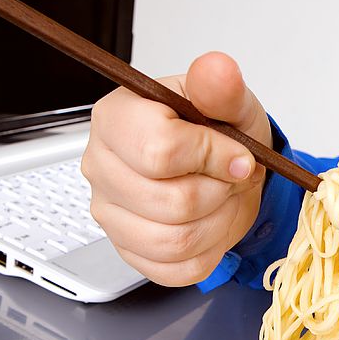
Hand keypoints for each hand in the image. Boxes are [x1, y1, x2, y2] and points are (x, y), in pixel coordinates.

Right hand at [81, 51, 270, 285]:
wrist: (225, 170)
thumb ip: (221, 87)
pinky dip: (209, 250)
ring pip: (175, 241)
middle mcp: (101, 168)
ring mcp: (110, 215)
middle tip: (230, 178)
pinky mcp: (130, 252)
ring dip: (218, 222)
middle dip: (220, 192)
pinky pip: (177, 269)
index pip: (160, 151)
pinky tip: (211, 223)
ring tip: (223, 198)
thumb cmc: (218, 132)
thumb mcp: (229, 102)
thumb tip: (217, 70)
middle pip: (172, 203)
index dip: (212, 157)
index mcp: (115, 119)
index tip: (237, 154)